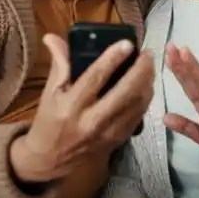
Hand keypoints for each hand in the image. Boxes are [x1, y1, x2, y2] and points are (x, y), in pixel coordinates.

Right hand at [9, 34, 153, 184]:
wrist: (51, 160)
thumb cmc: (49, 121)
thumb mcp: (49, 94)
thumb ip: (59, 65)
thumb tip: (53, 37)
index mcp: (71, 106)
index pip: (95, 78)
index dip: (112, 59)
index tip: (127, 43)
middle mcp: (92, 121)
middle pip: (124, 92)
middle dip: (141, 70)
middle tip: (147, 53)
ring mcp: (108, 133)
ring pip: (137, 104)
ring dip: (148, 82)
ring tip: (149, 65)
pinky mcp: (119, 140)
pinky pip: (139, 116)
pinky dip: (146, 98)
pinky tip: (147, 85)